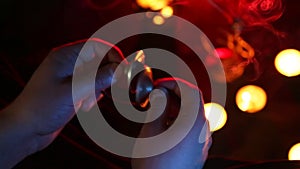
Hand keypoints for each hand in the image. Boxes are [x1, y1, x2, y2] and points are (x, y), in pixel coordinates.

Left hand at [0, 38, 124, 167]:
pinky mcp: (73, 90)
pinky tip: (85, 107)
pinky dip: (93, 96)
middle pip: (98, 60)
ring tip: (89, 102)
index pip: (96, 46)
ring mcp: (71, 78)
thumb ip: (97, 79)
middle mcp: (69, 64)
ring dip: (99, 88)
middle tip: (116, 87)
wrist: (26, 130)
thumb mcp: (73, 92)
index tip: (123, 70)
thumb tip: (119, 70)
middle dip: (107, 74)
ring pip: (96, 75)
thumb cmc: (43, 108)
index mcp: (65, 57)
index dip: (112, 55)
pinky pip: (91, 87)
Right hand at [132, 78, 211, 168]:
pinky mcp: (198, 150)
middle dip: (173, 95)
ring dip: (175, 108)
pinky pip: (192, 128)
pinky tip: (164, 127)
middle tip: (154, 97)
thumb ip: (157, 108)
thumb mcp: (151, 132)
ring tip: (156, 111)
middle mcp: (203, 130)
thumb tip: (159, 93)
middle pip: (193, 102)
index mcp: (194, 122)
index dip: (174, 83)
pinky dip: (179, 120)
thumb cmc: (156, 164)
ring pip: (192, 115)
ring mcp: (203, 141)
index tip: (158, 85)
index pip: (191, 91)